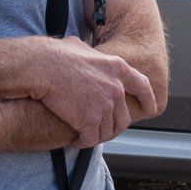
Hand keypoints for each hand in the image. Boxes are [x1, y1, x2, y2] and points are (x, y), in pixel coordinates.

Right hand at [18, 34, 156, 145]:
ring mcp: (105, 105)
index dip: (148, 100)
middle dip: (112, 127)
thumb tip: (86, 51)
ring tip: (84, 136)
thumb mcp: (80, 47)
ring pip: (108, 131)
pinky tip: (75, 141)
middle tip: (100, 130)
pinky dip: (83, 142)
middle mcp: (116, 88)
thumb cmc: (53, 55)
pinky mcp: (90, 120)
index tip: (151, 109)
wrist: (39, 67)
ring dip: (96, 136)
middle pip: (123, 117)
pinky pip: (91, 139)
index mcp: (117, 68)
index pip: (142, 86)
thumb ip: (91, 55)